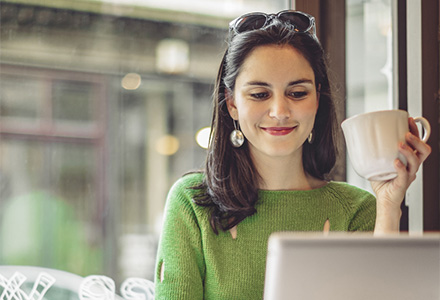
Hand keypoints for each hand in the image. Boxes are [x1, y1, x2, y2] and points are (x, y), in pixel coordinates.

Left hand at [372, 117, 431, 232]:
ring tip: (399, 144)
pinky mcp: (403, 184)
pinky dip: (400, 167)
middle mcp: (412, 166)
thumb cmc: (383, 181)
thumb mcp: (379, 162)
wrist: (384, 200)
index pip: (418, 143)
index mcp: (409, 159)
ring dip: (408, 151)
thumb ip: (375, 151)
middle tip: (406, 133)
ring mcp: (409, 175)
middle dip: (417, 140)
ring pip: (416, 161)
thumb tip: (360, 137)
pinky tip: (395, 161)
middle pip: (423, 151)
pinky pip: (405, 174)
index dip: (416, 131)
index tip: (409, 120)